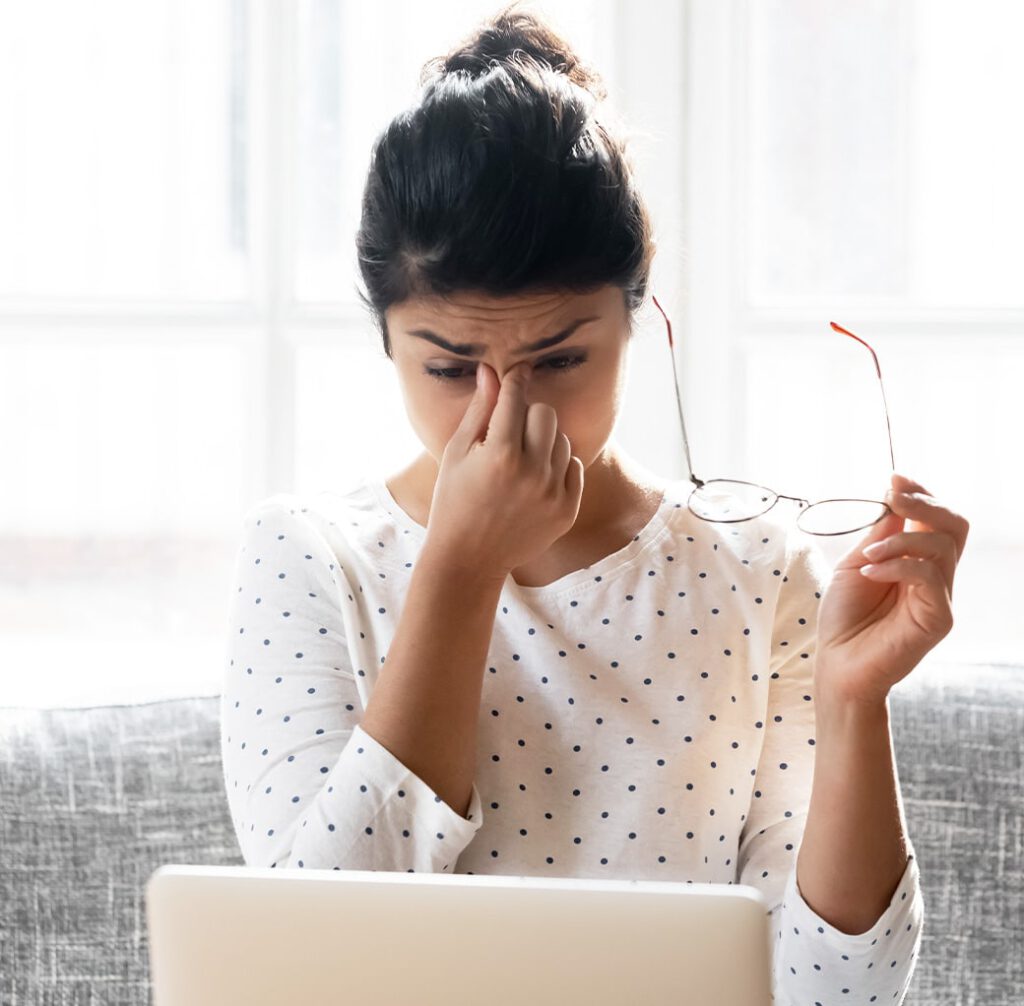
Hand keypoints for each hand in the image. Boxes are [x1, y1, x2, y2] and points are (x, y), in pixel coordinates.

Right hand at [421, 359, 584, 580]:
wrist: (469, 558)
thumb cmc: (454, 500)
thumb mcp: (457, 452)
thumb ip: (479, 410)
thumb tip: (490, 370)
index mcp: (500, 454)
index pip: (516, 397)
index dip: (515, 379)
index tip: (518, 371)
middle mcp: (532, 472)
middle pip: (546, 413)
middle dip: (527, 415)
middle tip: (509, 432)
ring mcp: (553, 493)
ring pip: (561, 439)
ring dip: (543, 441)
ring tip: (519, 461)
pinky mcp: (567, 510)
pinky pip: (574, 465)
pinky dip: (557, 466)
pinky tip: (533, 481)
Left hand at [814, 472, 969, 707]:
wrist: (837, 663)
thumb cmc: (844, 617)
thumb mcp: (856, 564)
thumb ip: (880, 536)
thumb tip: (894, 496)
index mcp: (917, 561)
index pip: (938, 519)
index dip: (922, 494)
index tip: (894, 479)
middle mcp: (935, 576)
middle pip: (954, 525)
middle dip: (924, 503)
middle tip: (892, 498)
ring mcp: (939, 597)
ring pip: (942, 546)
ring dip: (900, 540)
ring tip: (868, 556)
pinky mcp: (938, 618)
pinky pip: (929, 576)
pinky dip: (898, 565)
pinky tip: (871, 572)